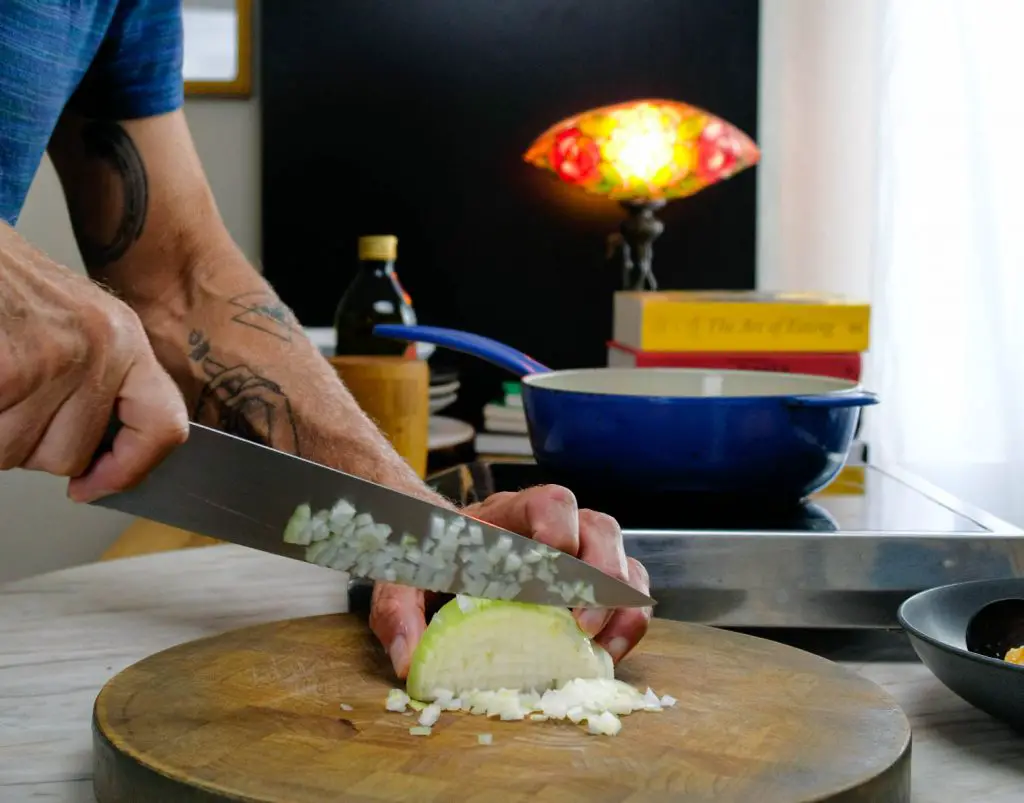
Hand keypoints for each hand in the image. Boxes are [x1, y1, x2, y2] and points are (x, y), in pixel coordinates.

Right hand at [0, 231, 188, 500]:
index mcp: (125, 338)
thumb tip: (98, 469)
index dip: (129, 469)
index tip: (92, 485)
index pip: (163, 426)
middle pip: (68, 456)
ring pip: (15, 453)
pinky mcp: (4, 370)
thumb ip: (99, 385)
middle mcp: (100, 348)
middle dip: (28, 441)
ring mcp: (50, 359)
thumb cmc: (8, 284)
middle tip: (11, 393)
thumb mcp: (78, 322)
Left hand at [369, 484, 651, 678]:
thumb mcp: (404, 576)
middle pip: (600, 527)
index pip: (550, 501)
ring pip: (625, 559)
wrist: (435, 548)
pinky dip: (627, 623)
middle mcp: (554, 528)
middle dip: (600, 574)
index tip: (551, 566)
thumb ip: (398, 609)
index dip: (559, 528)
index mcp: (509, 513)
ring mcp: (579, 556)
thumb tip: (407, 659)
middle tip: (579, 622)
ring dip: (622, 603)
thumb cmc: (430, 557)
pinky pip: (628, 596)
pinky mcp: (589, 590)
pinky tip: (607, 654)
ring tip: (600, 645)